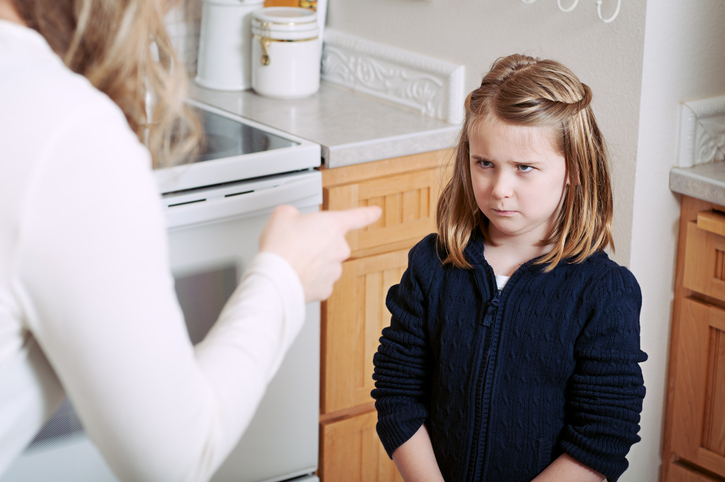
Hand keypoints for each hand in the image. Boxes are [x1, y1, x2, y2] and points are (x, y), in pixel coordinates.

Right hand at [259, 205, 381, 301]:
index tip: (376, 212)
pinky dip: (308, 278)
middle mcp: (339, 248)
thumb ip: (294, 214)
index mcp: (333, 225)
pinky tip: (295, 274)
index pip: (358, 217)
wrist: (274, 279)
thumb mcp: (282, 215)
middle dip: (316, 243)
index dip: (368, 213)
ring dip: (312, 262)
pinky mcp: (326, 289)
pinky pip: (319, 280)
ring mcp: (334, 270)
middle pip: (332, 243)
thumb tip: (293, 220)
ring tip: (291, 260)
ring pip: (325, 263)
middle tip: (296, 244)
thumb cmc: (279, 247)